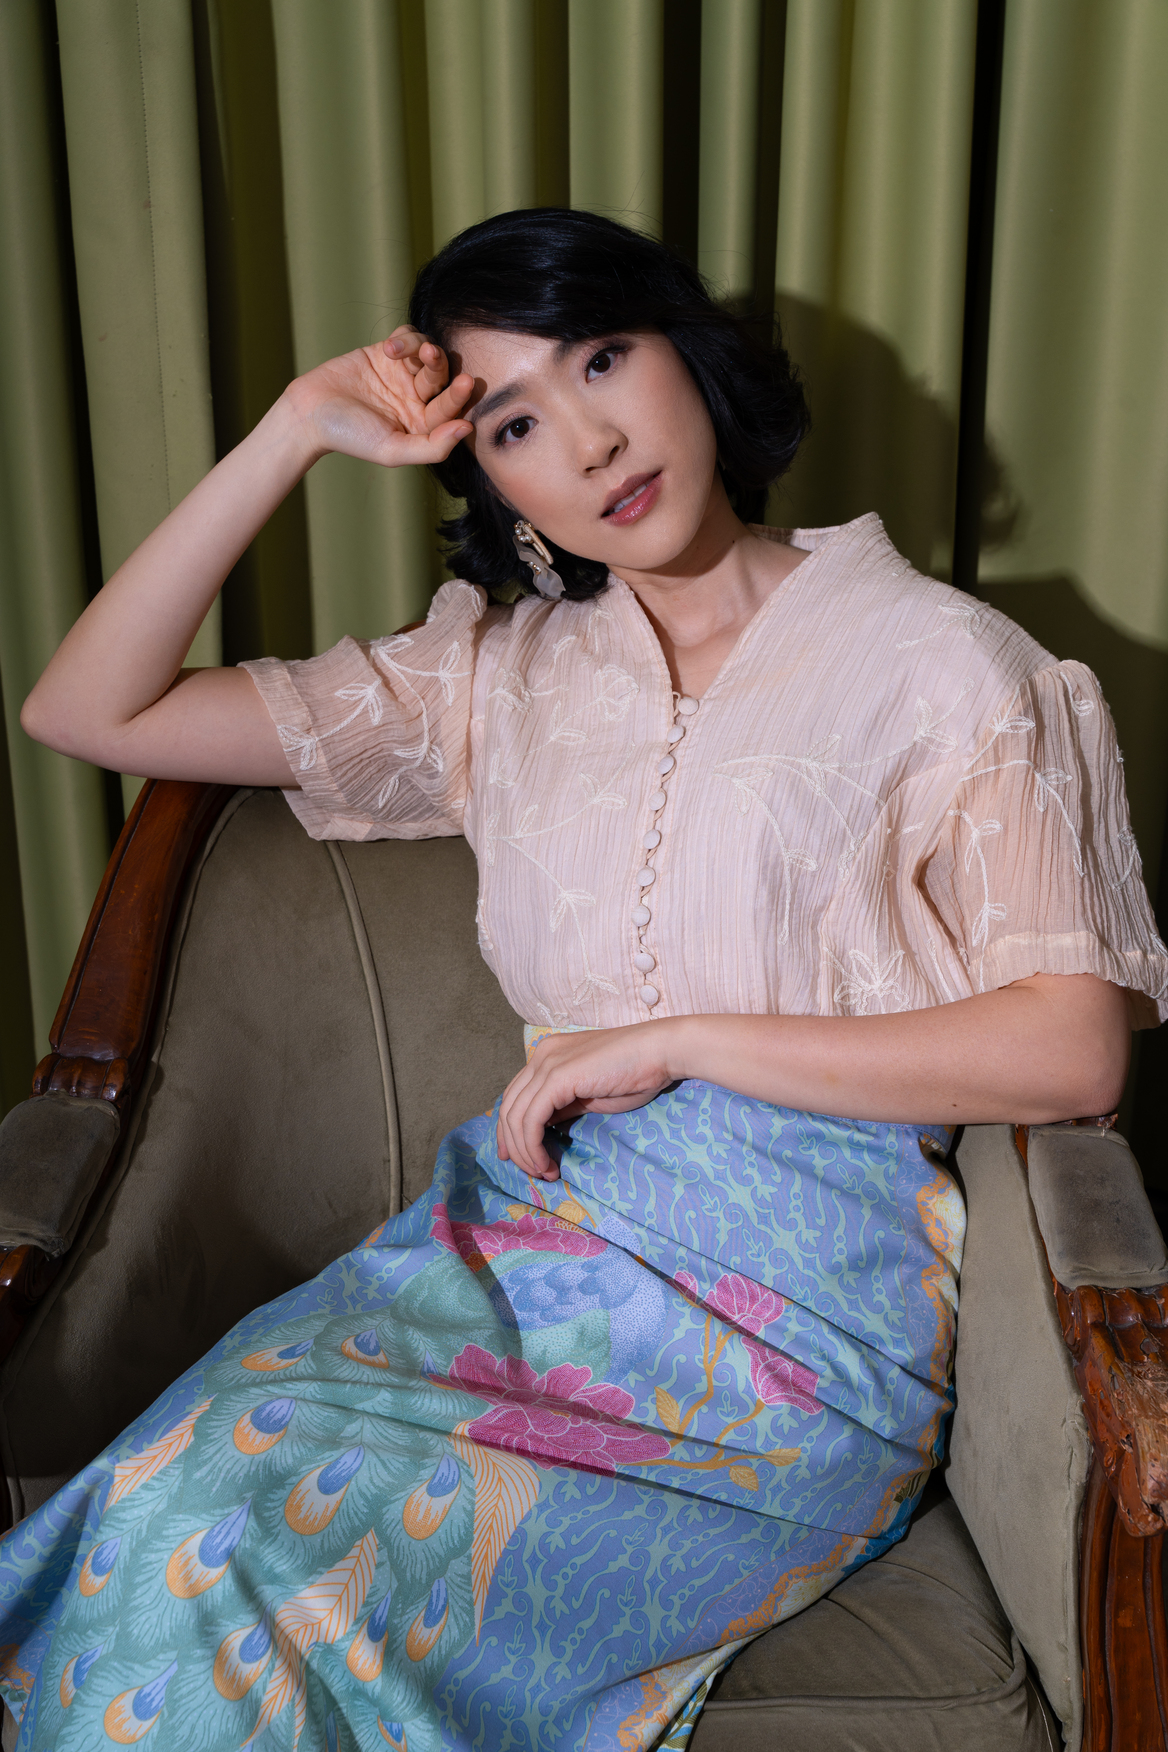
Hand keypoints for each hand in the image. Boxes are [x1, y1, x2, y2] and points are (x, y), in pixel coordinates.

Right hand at [284, 325, 473, 468]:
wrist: (311, 412)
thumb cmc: (351, 437)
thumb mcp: (393, 450)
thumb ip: (432, 447)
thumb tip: (467, 430)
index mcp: (424, 425)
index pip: (449, 409)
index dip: (459, 396)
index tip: (466, 382)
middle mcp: (418, 399)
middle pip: (441, 377)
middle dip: (439, 365)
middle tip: (431, 354)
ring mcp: (403, 374)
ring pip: (427, 353)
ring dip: (421, 346)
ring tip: (400, 349)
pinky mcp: (387, 353)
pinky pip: (409, 336)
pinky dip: (405, 337)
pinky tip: (389, 347)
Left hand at [496, 1023, 678, 1179]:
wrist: (661, 1052)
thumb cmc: (636, 1073)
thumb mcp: (590, 1095)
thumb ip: (563, 1105)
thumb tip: (542, 1128)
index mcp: (549, 1055)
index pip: (515, 1095)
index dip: (509, 1130)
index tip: (517, 1158)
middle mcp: (542, 1055)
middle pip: (509, 1107)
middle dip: (514, 1146)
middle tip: (533, 1172)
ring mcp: (547, 1063)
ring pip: (515, 1117)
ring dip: (525, 1152)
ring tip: (544, 1172)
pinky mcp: (557, 1077)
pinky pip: (531, 1120)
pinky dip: (532, 1147)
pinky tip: (547, 1163)